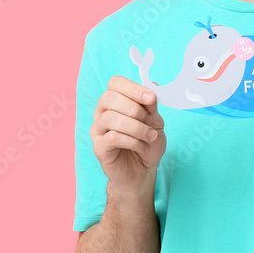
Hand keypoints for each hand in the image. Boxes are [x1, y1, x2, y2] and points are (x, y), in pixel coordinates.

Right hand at [90, 75, 166, 194]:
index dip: (133, 88)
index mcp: (115, 101)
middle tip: (149, 121)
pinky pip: (112, 137)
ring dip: (136, 127)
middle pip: (109, 97)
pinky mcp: (98, 147)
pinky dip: (132, 141)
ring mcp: (98, 130)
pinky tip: (142, 146)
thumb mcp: (155, 121)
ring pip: (110, 118)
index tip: (151, 99)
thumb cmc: (147, 142)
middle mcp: (102, 112)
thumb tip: (151, 91)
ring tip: (150, 136)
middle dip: (134, 109)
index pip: (115, 83)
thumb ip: (151, 106)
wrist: (143, 169)